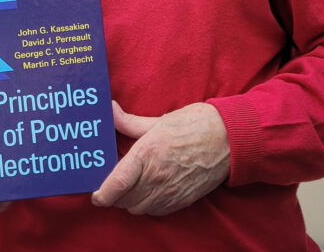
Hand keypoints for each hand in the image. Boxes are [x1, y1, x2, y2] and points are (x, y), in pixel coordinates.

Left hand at [91, 101, 229, 215]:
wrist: (229, 139)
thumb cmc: (194, 125)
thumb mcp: (158, 120)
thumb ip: (129, 122)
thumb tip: (110, 111)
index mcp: (146, 154)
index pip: (116, 184)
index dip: (101, 194)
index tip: (95, 195)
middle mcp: (156, 177)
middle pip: (124, 200)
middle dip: (113, 195)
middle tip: (110, 184)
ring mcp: (170, 191)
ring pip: (138, 208)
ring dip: (129, 201)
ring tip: (127, 187)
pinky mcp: (182, 200)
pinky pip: (156, 211)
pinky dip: (146, 206)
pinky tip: (147, 191)